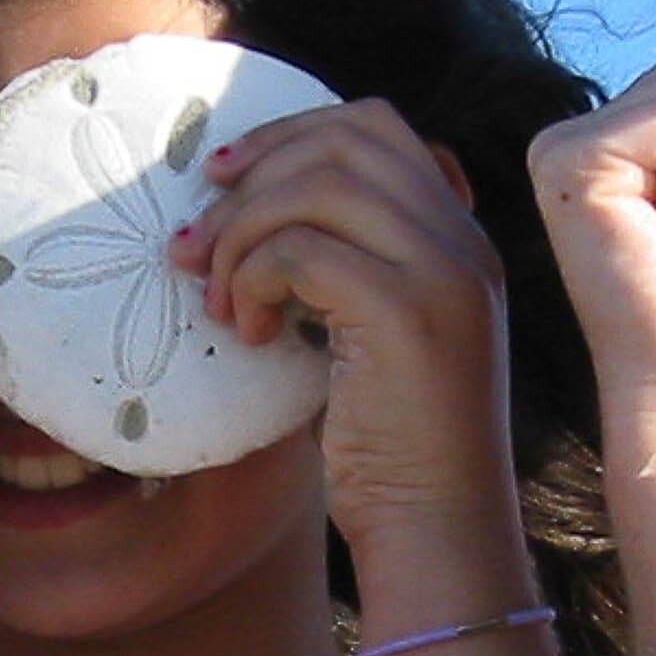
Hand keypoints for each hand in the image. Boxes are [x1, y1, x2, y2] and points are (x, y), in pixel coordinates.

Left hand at [166, 99, 518, 544]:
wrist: (438, 529)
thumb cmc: (389, 447)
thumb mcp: (367, 336)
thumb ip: (335, 266)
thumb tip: (239, 213)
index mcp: (457, 236)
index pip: (374, 126)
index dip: (288, 133)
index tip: (223, 180)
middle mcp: (461, 240)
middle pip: (343, 138)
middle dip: (252, 177)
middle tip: (195, 245)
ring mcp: (441, 272)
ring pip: (316, 186)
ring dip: (243, 233)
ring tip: (217, 301)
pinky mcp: (404, 312)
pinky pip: (302, 250)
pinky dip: (254, 279)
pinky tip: (248, 334)